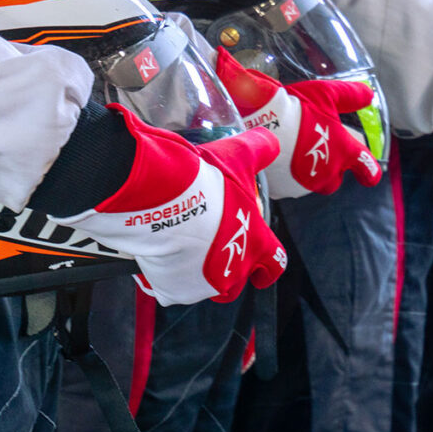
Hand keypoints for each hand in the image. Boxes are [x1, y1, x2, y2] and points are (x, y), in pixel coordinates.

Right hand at [52, 105, 286, 304]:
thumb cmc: (206, 182)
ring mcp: (204, 286)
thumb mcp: (238, 157)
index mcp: (256, 245)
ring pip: (204, 286)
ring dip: (196, 273)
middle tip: (211, 251)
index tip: (263, 269)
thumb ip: (260, 149)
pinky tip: (157, 256)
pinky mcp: (174, 291)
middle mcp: (235, 272)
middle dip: (227, 271)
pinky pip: (171, 288)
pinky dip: (166, 276)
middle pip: (236, 281)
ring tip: (181, 251)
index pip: (275, 264)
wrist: (161, 200)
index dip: (269, 266)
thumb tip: (272, 140)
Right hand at [213, 48, 382, 199]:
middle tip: (317, 150)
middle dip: (330, 169)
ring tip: (293, 152)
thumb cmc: (298, 107)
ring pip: (312, 184)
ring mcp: (306, 185)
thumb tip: (369, 93)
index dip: (370, 172)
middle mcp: (329, 173)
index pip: (368, 169)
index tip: (370, 176)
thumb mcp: (327, 94)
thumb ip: (350, 95)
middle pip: (335, 179)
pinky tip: (278, 161)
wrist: (262, 123)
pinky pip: (289, 186)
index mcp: (344, 152)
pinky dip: (287, 177)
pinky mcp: (284, 190)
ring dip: (308, 172)